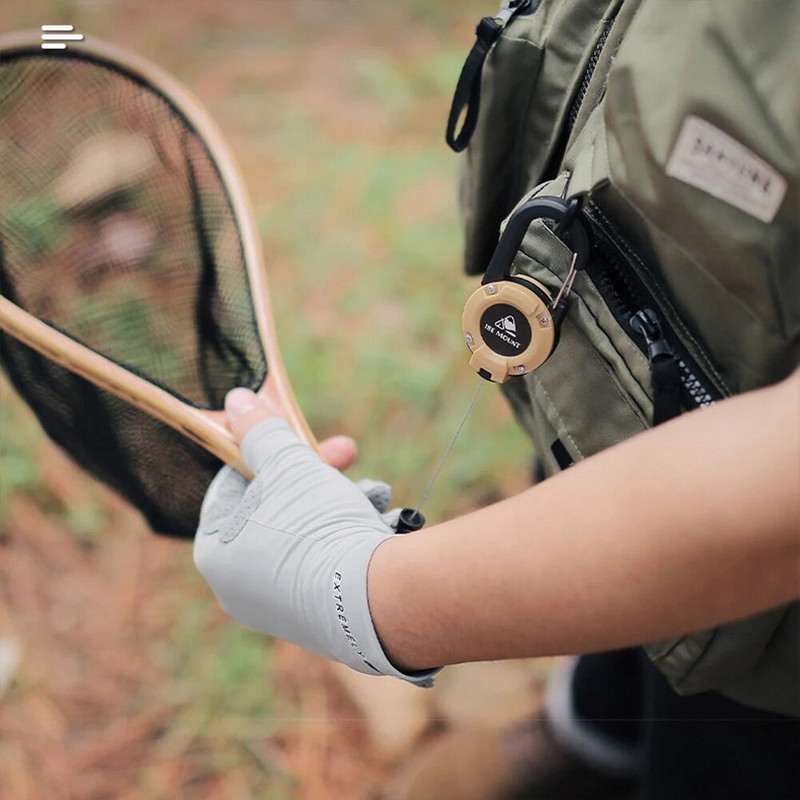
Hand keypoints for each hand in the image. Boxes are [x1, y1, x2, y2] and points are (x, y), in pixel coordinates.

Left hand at [193, 388, 437, 685]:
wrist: (372, 600)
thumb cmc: (317, 526)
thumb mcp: (288, 466)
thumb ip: (261, 432)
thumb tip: (235, 400)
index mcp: (216, 552)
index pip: (232, 486)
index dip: (266, 452)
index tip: (297, 435)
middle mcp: (239, 587)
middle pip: (275, 510)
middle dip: (315, 476)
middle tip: (347, 453)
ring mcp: (279, 609)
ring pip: (307, 534)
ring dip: (340, 502)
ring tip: (375, 492)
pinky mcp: (319, 620)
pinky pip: (328, 564)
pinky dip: (350, 537)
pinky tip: (380, 521)